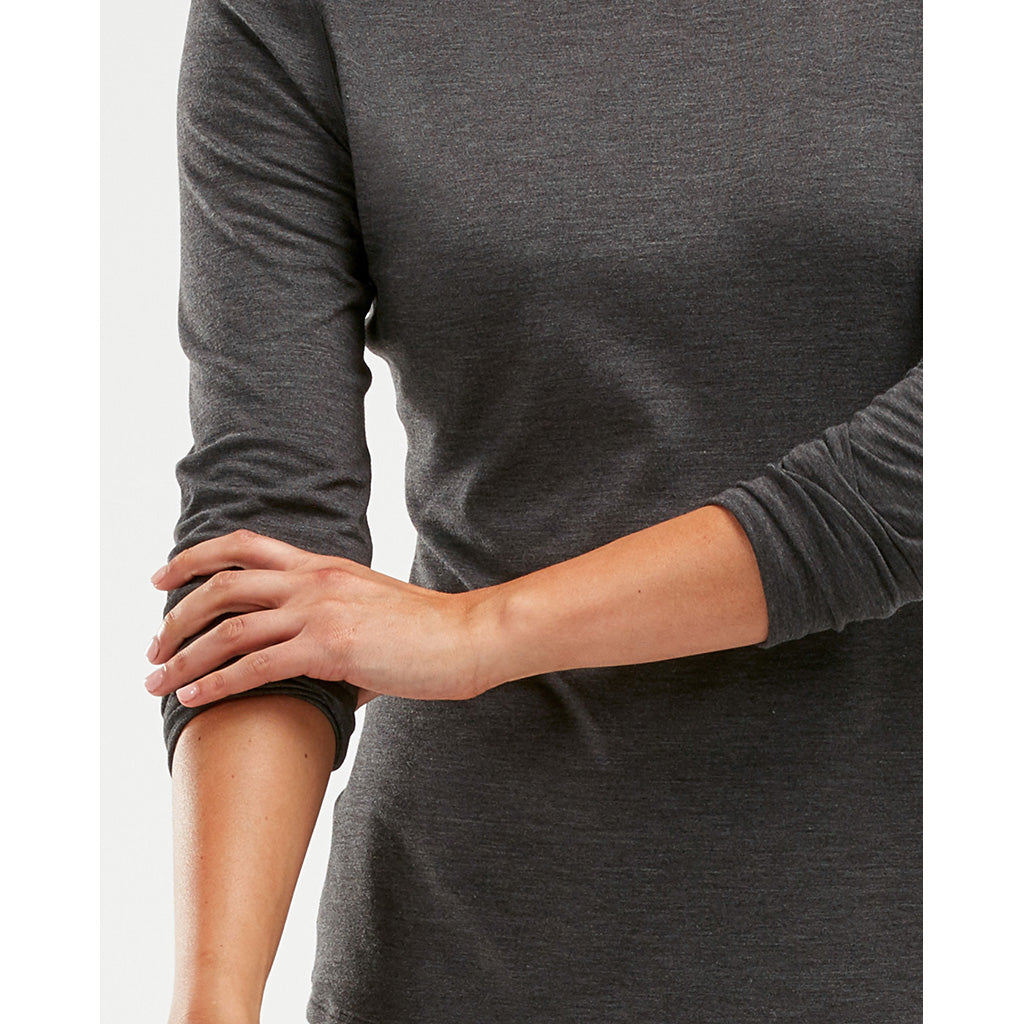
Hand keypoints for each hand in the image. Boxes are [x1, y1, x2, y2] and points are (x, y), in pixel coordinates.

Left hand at [144, 529, 492, 708]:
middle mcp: (313, 581)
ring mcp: (320, 612)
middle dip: (176, 615)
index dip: (195, 557)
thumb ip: (338, 640)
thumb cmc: (426, 633)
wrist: (466, 637)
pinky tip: (194, 699)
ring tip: (157, 679)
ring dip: (184, 655)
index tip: (163, 578)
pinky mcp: (331, 648)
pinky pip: (257, 666)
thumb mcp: (372, 616)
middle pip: (223, 585)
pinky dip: (217, 684)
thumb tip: (329, 681)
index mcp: (322, 566)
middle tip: (154, 644)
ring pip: (230, 628)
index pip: (244, 546)